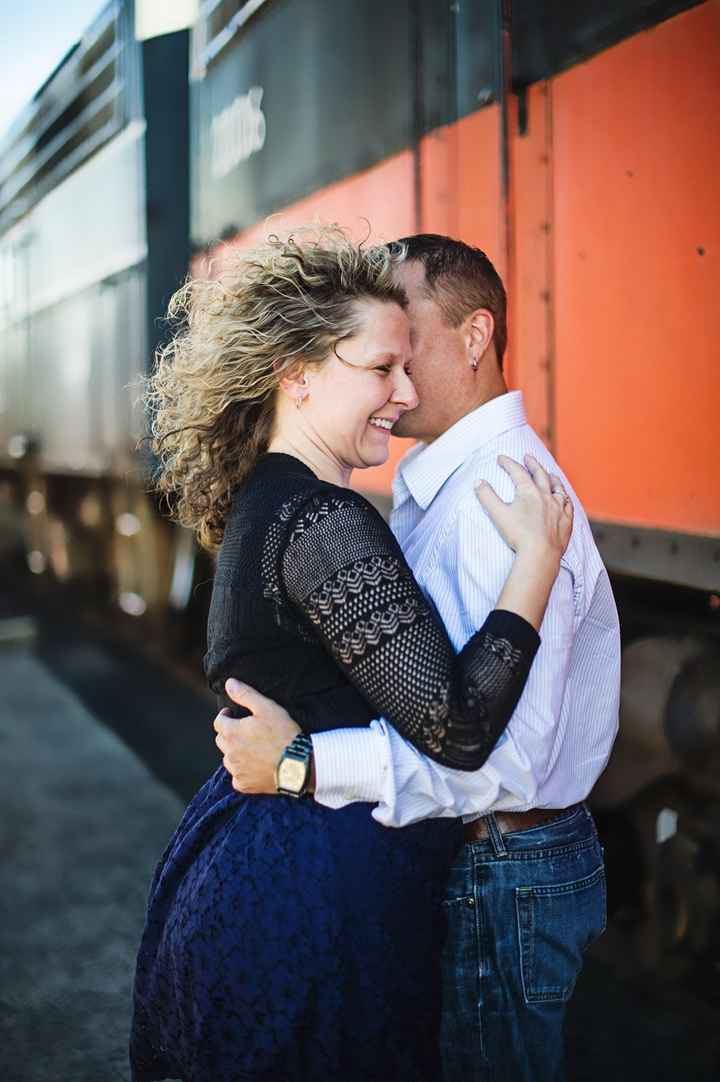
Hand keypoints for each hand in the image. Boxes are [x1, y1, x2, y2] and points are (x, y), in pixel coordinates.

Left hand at [213, 678, 301, 793]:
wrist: (298, 765)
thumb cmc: (283, 734)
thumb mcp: (266, 708)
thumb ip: (245, 694)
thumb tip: (229, 683)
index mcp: (232, 733)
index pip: (218, 722)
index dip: (225, 716)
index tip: (232, 714)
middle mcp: (229, 753)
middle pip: (221, 740)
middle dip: (229, 733)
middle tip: (244, 730)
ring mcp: (236, 770)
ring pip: (228, 758)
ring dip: (235, 752)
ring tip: (252, 748)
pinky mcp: (244, 785)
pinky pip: (237, 776)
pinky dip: (242, 771)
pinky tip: (255, 766)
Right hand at [475, 454, 572, 560]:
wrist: (540, 554)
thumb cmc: (518, 535)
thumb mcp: (498, 514)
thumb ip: (487, 497)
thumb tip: (478, 482)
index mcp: (529, 492)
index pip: (518, 472)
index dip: (508, 463)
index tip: (501, 458)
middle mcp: (546, 496)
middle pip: (540, 475)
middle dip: (532, 464)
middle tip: (528, 457)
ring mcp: (559, 508)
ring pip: (557, 487)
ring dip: (552, 478)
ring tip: (550, 474)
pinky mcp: (566, 521)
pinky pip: (568, 504)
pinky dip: (565, 498)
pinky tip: (564, 498)